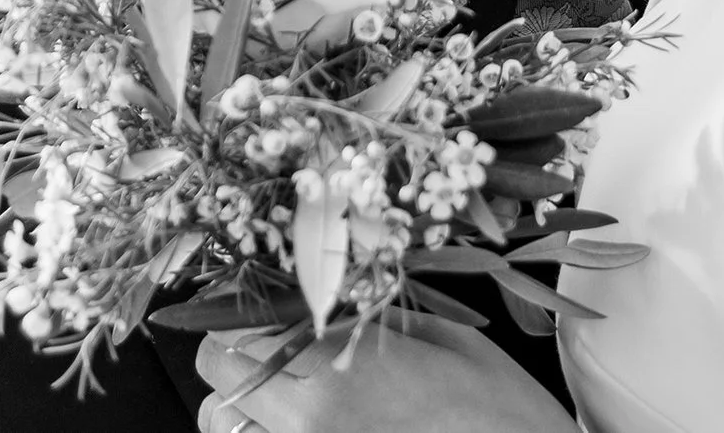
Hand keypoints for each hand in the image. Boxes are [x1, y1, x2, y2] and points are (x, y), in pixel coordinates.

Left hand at [194, 313, 579, 432]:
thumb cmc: (503, 416)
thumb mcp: (448, 343)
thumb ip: (377, 321)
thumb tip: (332, 303)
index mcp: (342, 368)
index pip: (244, 325)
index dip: (247, 310)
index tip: (265, 306)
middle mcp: (310, 421)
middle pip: (219, 376)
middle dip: (236, 356)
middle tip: (273, 351)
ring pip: (224, 428)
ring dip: (241, 409)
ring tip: (284, 400)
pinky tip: (305, 428)